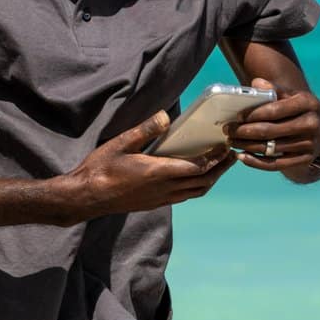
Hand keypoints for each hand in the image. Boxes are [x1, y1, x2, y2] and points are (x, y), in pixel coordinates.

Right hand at [53, 111, 235, 222]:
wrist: (87, 197)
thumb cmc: (100, 168)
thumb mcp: (120, 143)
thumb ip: (145, 130)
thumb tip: (166, 116)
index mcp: (158, 172)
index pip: (197, 167)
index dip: (214, 159)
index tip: (225, 148)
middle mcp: (164, 189)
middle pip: (202, 182)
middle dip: (220, 169)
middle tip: (232, 156)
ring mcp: (160, 198)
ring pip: (195, 192)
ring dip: (210, 179)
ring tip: (219, 167)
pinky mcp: (155, 203)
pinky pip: (184, 196)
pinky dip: (196, 186)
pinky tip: (193, 177)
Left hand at [225, 78, 319, 171]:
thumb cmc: (299, 108)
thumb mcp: (292, 95)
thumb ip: (274, 89)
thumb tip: (256, 84)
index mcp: (308, 103)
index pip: (275, 110)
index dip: (253, 114)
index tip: (236, 116)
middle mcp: (312, 124)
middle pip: (271, 131)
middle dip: (245, 131)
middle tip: (228, 130)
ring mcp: (310, 144)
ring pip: (271, 148)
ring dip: (247, 146)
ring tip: (231, 141)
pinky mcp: (305, 160)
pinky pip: (276, 165)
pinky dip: (257, 162)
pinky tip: (242, 157)